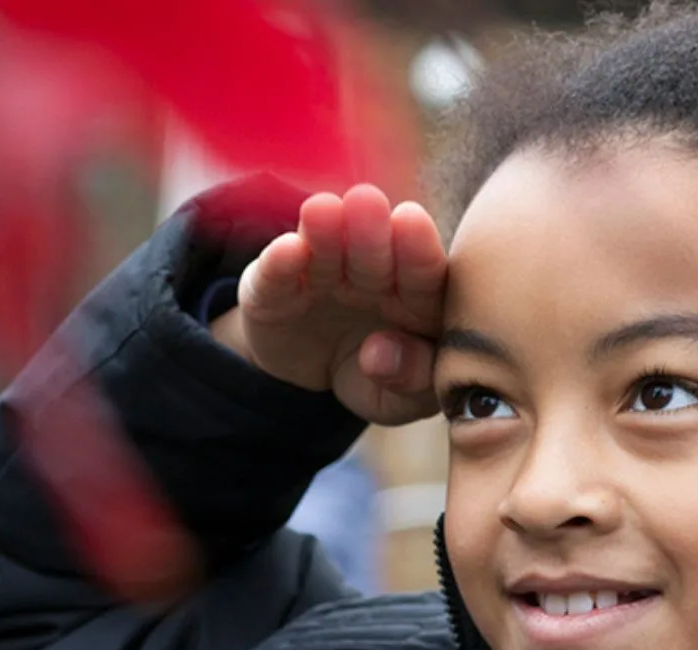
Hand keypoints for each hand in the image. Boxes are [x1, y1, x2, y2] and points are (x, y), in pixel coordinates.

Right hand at [211, 184, 444, 425]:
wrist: (313, 375)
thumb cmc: (377, 379)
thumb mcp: (399, 399)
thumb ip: (411, 381)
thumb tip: (380, 354)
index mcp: (417, 298)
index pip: (424, 275)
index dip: (418, 250)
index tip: (412, 223)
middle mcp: (372, 278)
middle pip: (375, 256)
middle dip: (371, 232)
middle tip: (367, 202)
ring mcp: (321, 279)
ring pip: (326, 254)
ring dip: (324, 232)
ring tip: (323, 210)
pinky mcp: (272, 291)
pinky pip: (275, 277)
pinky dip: (279, 263)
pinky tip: (286, 248)